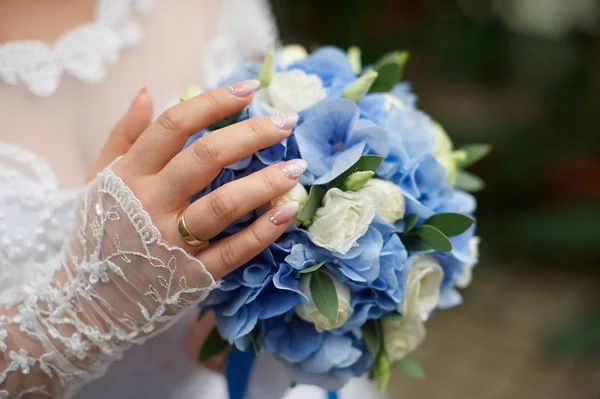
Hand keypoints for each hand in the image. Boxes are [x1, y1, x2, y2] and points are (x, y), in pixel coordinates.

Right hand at [0, 81, 303, 397]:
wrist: (88, 301)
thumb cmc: (100, 231)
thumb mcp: (99, 179)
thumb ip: (123, 135)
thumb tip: (149, 92)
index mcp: (129, 174)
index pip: (174, 125)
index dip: (214, 102)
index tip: (250, 89)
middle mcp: (150, 203)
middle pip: (205, 158)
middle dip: (251, 134)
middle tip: (287, 122)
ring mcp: (171, 242)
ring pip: (223, 205)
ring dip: (264, 183)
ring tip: (297, 167)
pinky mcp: (191, 275)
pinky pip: (233, 251)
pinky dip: (262, 232)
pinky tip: (287, 211)